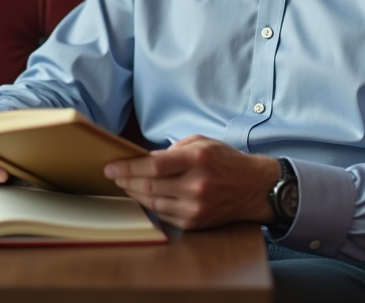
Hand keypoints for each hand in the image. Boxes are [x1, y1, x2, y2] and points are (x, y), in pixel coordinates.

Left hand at [103, 135, 279, 229]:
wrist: (253, 188)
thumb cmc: (225, 161)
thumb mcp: (202, 142)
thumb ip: (174, 149)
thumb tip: (146, 159)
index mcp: (197, 160)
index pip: (154, 165)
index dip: (128, 167)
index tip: (111, 167)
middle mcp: (196, 185)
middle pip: (149, 186)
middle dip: (126, 181)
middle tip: (113, 176)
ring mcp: (195, 207)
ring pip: (153, 203)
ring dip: (134, 194)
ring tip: (125, 185)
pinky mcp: (195, 222)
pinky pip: (163, 215)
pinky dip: (149, 206)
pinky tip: (143, 197)